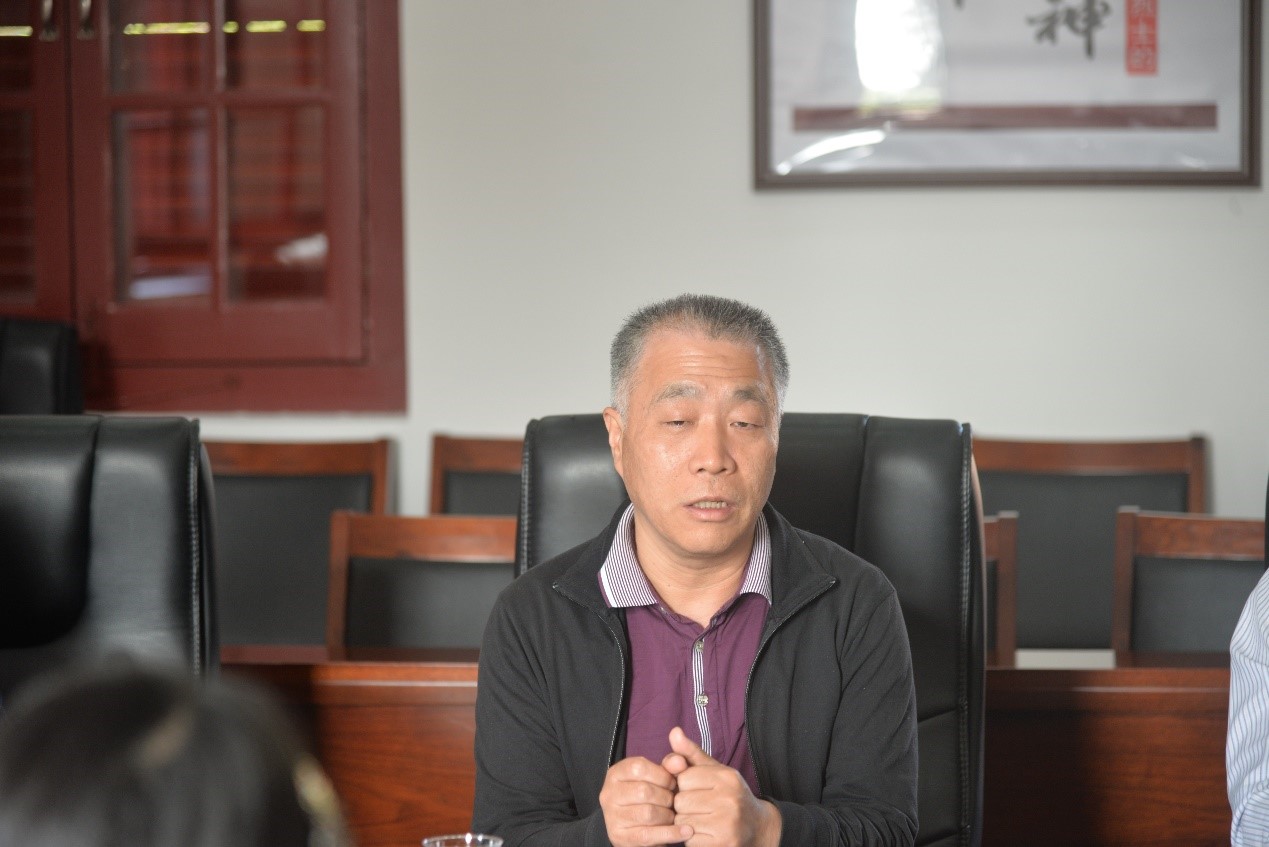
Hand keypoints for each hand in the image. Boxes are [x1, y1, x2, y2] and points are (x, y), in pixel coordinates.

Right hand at [599, 755, 693, 846]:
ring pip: (648, 814)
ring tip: (672, 815)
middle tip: (672, 802)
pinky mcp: (620, 837)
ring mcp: (612, 817)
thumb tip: (680, 762)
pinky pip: (649, 835)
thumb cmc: (649, 797)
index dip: (662, 775)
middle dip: (666, 797)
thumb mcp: (657, 778)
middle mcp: (608, 794)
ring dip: (667, 816)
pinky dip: (671, 833)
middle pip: (644, 791)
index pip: (639, 767)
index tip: (672, 783)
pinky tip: (686, 831)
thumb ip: (669, 766)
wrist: (636, 828)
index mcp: (615, 774)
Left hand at [662, 727, 781, 846]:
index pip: (683, 778)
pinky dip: (693, 840)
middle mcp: (729, 798)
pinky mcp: (723, 844)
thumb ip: (691, 753)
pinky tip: (706, 834)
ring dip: (686, 824)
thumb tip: (673, 731)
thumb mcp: (714, 771)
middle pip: (680, 801)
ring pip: (682, 822)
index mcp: (726, 777)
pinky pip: (690, 842)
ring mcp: (727, 824)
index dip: (684, 786)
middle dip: (684, 806)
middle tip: (699, 808)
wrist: (758, 827)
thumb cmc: (729, 795)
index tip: (696, 790)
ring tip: (702, 820)